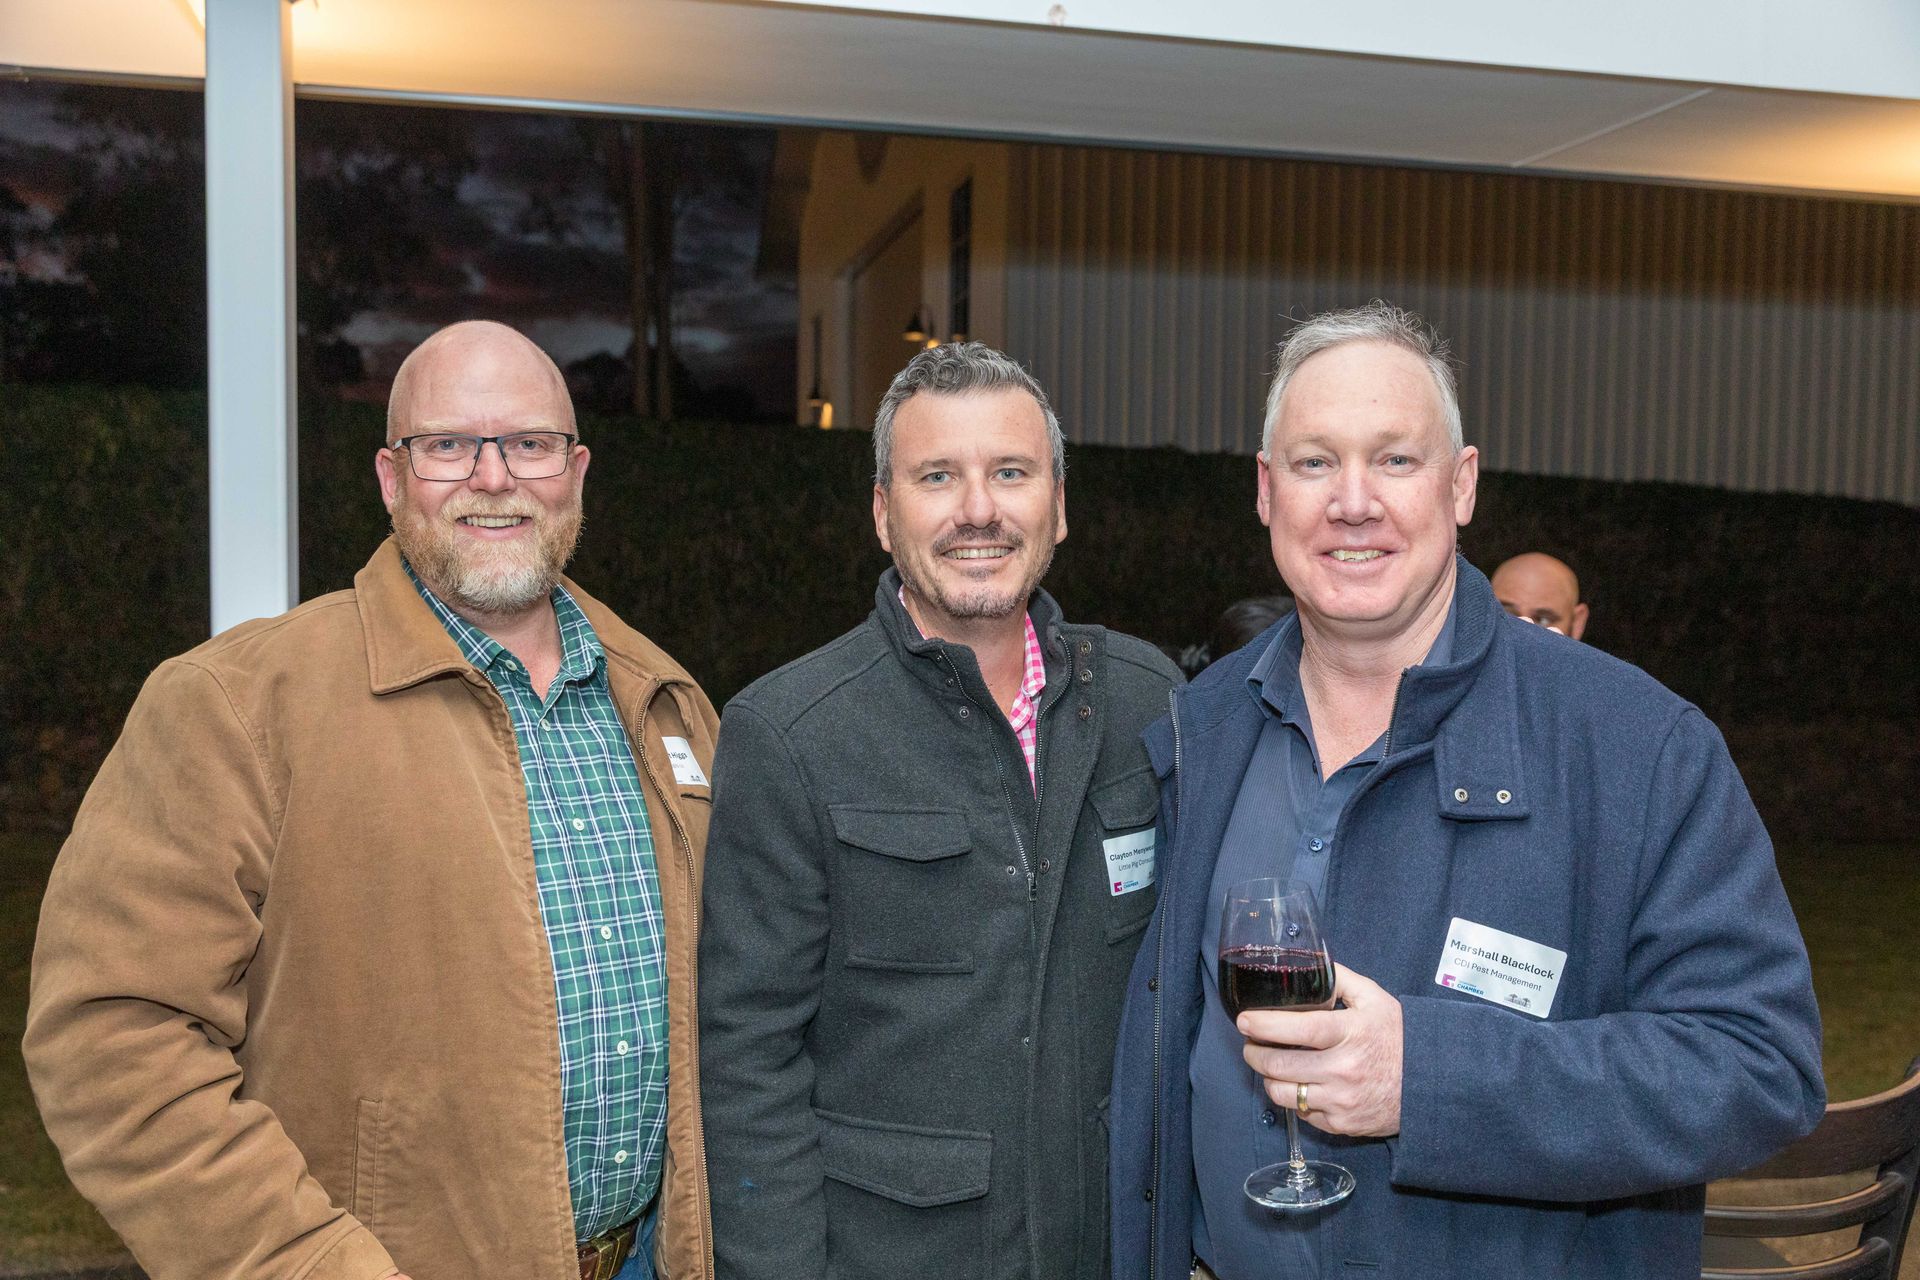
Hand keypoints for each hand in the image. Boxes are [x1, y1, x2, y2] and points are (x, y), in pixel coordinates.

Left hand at [1237, 962, 1402, 1136]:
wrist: (1431, 1083)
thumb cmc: (1398, 1036)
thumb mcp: (1374, 998)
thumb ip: (1339, 980)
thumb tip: (1307, 964)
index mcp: (1351, 1033)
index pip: (1299, 1029)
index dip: (1265, 1025)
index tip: (1244, 1020)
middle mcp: (1344, 1070)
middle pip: (1280, 1065)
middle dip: (1254, 1053)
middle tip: (1251, 1043)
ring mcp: (1342, 1101)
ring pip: (1283, 1094)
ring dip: (1268, 1078)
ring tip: (1270, 1064)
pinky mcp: (1342, 1125)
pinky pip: (1302, 1113)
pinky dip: (1293, 1098)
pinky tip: (1299, 1083)